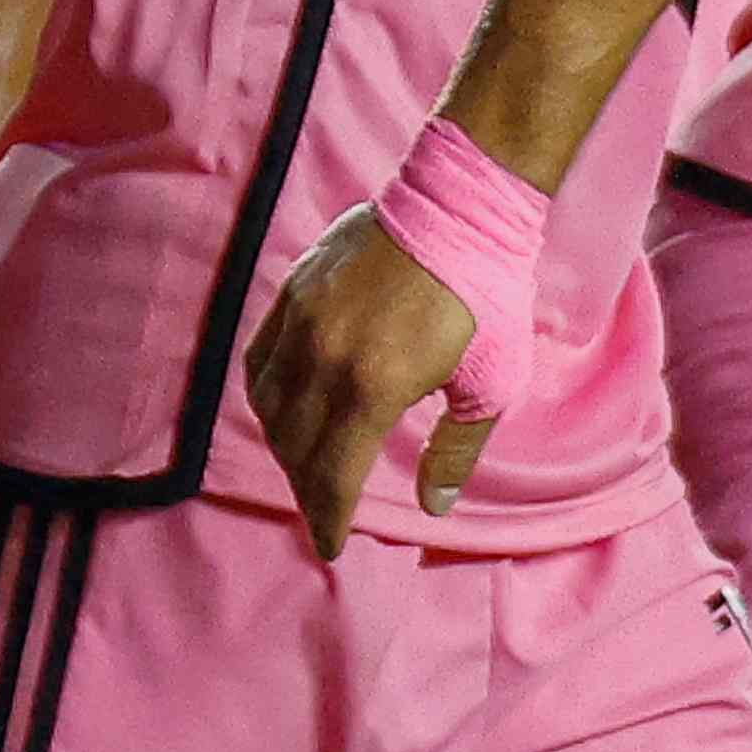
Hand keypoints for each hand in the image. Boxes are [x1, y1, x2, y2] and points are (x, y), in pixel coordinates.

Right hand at [244, 208, 488, 556]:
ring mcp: (301, 320)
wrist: (461, 207)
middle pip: (293, 446)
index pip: (331, 474)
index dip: (328, 517)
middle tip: (322, 509)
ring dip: (283, 444)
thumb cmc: (487, 298)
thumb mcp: (491, 384)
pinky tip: (284, 408)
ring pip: (267, 404)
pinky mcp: (293, 290)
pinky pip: (260, 357)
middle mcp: (324, 357)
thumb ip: (456, 450)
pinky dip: (266, 393)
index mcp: (372, 387)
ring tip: (305, 465)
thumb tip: (435, 504)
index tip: (331, 545)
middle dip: (306, 487)